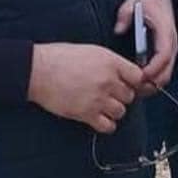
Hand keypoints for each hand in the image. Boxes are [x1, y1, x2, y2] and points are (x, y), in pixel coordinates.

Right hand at [26, 43, 142, 133]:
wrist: (39, 71)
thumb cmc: (60, 57)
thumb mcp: (91, 51)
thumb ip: (110, 62)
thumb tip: (122, 73)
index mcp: (110, 62)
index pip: (138, 76)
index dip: (135, 81)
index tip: (130, 84)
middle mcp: (108, 80)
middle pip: (130, 96)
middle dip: (122, 96)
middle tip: (110, 94)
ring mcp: (98, 98)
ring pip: (121, 111)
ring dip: (114, 110)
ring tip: (102, 105)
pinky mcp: (87, 114)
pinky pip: (108, 126)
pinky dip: (106, 124)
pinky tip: (98, 117)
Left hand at [113, 0, 176, 95]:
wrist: (160, 2)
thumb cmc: (148, 4)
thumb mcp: (134, 2)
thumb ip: (125, 13)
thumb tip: (118, 29)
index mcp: (165, 32)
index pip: (164, 55)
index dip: (154, 68)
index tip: (141, 75)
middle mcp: (171, 44)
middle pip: (167, 71)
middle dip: (152, 83)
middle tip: (135, 88)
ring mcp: (170, 51)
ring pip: (166, 76)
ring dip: (152, 84)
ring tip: (135, 88)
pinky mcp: (167, 56)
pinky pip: (163, 73)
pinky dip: (153, 80)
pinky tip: (139, 82)